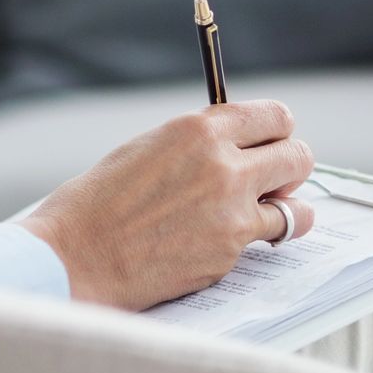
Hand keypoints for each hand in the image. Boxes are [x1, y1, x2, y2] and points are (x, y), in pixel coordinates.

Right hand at [20, 100, 316, 310]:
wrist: (73, 257)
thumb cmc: (98, 202)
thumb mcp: (150, 147)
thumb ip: (199, 143)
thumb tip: (236, 147)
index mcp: (201, 129)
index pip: (275, 116)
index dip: (277, 130)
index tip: (273, 141)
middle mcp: (225, 166)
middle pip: (298, 156)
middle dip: (289, 168)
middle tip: (272, 181)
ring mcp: (232, 213)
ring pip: (296, 207)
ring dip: (286, 209)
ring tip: (268, 215)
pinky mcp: (229, 253)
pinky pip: (264, 241)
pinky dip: (257, 242)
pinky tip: (231, 241)